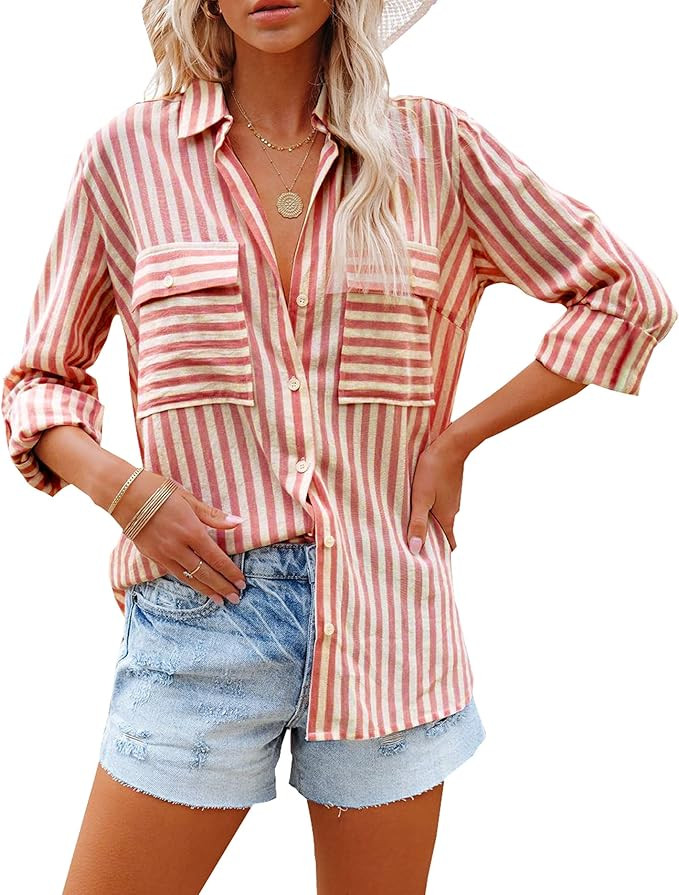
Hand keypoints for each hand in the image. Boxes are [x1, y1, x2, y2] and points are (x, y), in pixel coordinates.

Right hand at [112, 471, 245, 604]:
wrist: (123, 495)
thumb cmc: (158, 490)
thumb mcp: (188, 498)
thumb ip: (213, 515)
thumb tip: (238, 522)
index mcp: (190, 530)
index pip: (216, 558)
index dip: (230, 572)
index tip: (242, 582)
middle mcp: (178, 547)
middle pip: (205, 573)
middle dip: (222, 587)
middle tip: (236, 598)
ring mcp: (163, 554)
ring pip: (189, 578)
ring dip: (206, 590)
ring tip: (219, 601)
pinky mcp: (152, 556)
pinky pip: (174, 573)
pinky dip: (188, 582)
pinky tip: (197, 586)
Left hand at [407, 434, 467, 554]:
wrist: (451, 445)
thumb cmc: (433, 471)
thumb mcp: (420, 498)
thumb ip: (417, 523)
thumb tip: (415, 549)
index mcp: (447, 518)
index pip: (449, 545)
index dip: (440, 555)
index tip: (429, 561)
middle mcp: (453, 511)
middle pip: (443, 532)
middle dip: (431, 539)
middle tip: (414, 544)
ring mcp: (452, 499)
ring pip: (441, 516)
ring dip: (429, 522)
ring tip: (410, 523)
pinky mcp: (449, 488)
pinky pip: (440, 503)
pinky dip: (431, 508)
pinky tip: (418, 502)